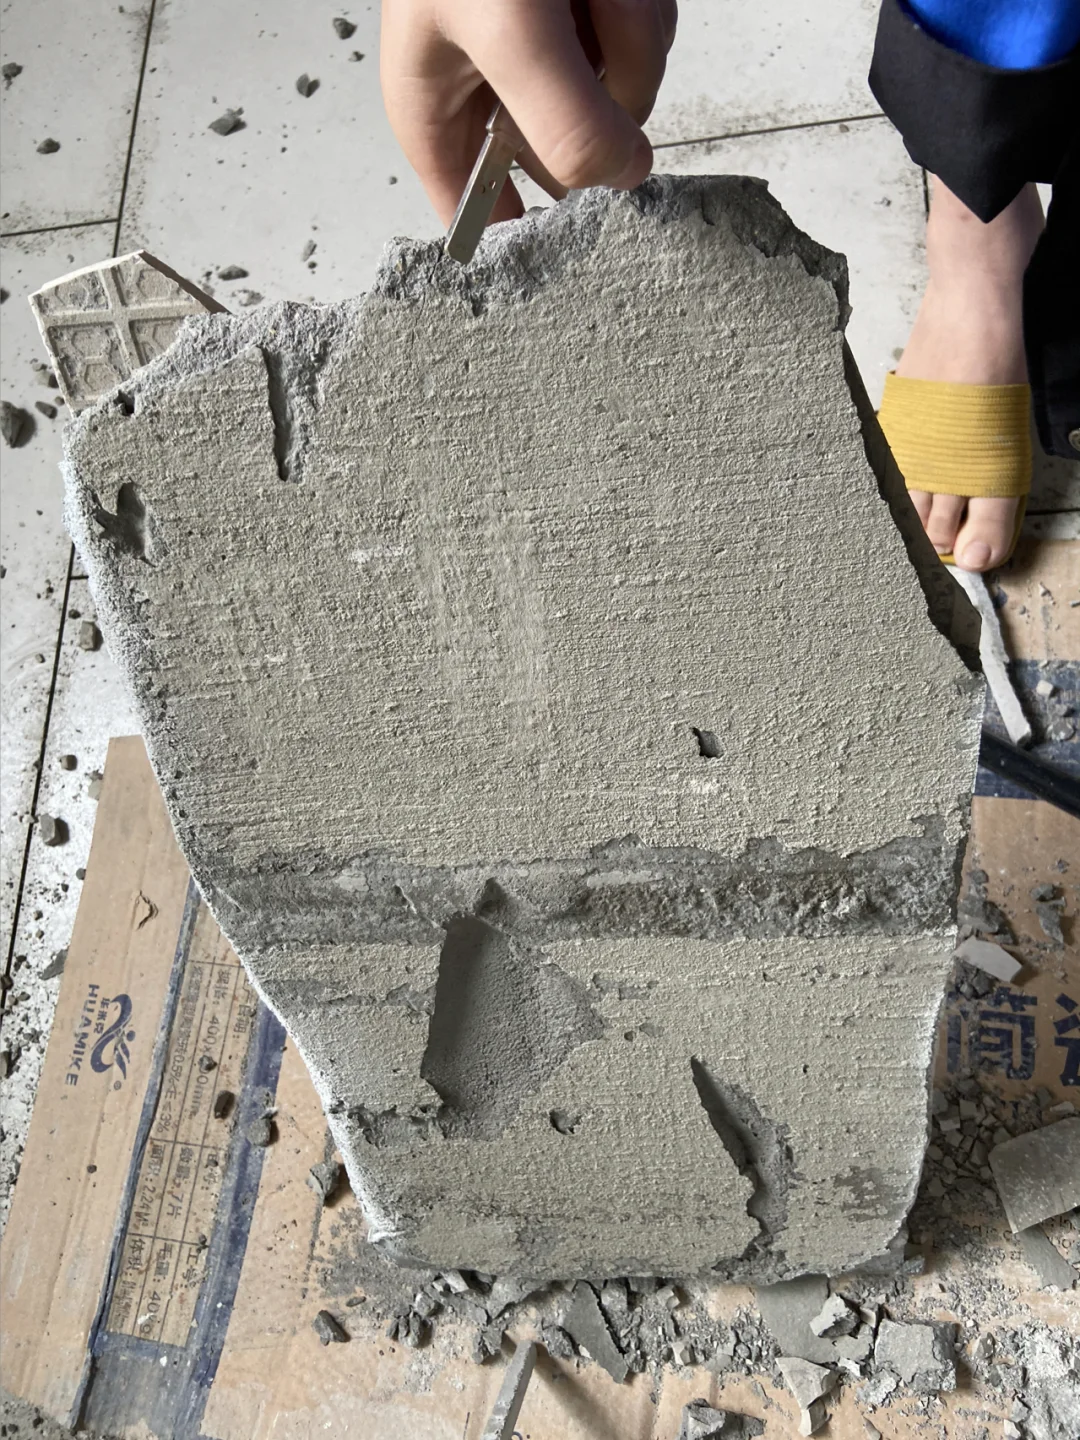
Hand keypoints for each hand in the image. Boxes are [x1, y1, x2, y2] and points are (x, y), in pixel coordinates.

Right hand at [381, 0, 676, 226]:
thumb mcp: (508, 26)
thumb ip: (564, 120)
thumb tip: (624, 179)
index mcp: (438, 113)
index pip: (478, 218)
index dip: (528, 236)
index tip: (575, 235)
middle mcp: (495, 91)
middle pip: (574, 161)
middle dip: (593, 98)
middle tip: (573, 35)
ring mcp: (551, 53)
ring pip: (624, 99)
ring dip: (625, 34)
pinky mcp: (597, 16)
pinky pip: (646, 40)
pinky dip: (638, 4)